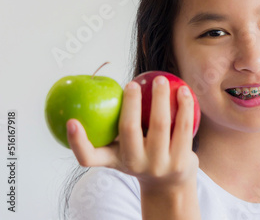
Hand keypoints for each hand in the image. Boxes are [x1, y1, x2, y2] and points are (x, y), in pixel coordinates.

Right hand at [66, 76, 198, 190]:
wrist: (170, 184)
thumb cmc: (140, 156)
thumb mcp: (122, 149)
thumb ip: (113, 126)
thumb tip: (103, 84)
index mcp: (114, 161)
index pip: (88, 158)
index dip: (77, 141)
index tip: (71, 121)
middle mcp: (134, 165)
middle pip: (129, 130)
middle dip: (130, 103)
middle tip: (133, 83)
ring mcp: (159, 164)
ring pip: (160, 125)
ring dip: (161, 98)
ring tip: (162, 80)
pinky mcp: (181, 161)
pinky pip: (183, 127)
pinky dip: (184, 106)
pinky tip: (184, 91)